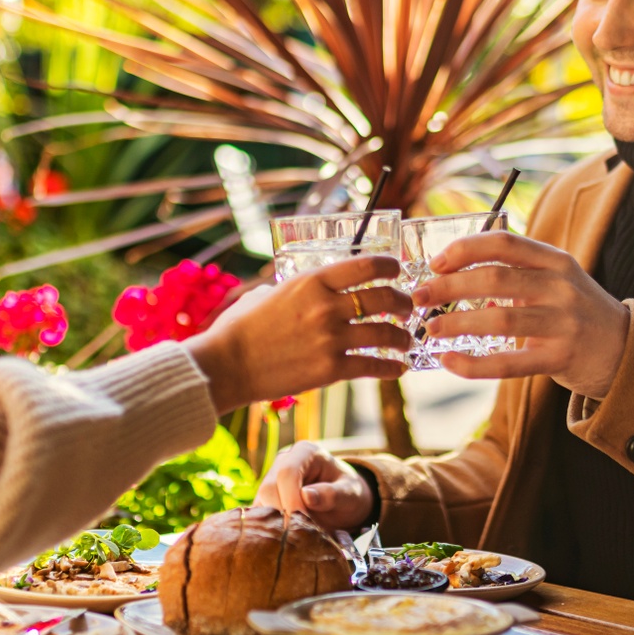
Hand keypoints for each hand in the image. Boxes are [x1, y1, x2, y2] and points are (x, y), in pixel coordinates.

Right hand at [187, 256, 410, 413]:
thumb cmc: (240, 327)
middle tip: (407, 307)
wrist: (226, 364)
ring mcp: (331, 338)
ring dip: (403, 336)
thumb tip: (309, 289)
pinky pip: (373, 366)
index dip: (390, 266)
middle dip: (403, 301)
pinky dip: (392, 367)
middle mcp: (327, 306)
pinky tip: (399, 368)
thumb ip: (295, 288)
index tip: (397, 271)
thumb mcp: (267, 293)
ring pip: (386, 333)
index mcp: (312, 281)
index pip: (366, 265)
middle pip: (384, 297)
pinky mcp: (330, 369)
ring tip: (406, 340)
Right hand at [254, 441, 373, 529]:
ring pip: (260, 504)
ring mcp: (271, 481)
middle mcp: (282, 462)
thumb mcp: (351, 492)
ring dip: (277, 525)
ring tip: (298, 540)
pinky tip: (288, 542)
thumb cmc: (349, 493)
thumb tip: (306, 496)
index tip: (302, 522)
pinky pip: (259, 517)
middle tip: (303, 536)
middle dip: (284, 514)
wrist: (344, 501)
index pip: (287, 473)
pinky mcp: (265, 501)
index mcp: (305, 453)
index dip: (291, 499)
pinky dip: (272, 531)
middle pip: (269, 489)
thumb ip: (333, 494)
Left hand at [412, 232, 630, 398]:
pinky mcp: (560, 358)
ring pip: (498, 319)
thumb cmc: (576, 311)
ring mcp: (563, 323)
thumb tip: (452, 271)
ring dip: (456, 323)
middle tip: (419, 296)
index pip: (505, 243)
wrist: (625, 349)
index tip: (435, 262)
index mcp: (556, 261)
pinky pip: (508, 363)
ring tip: (429, 328)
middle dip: (449, 287)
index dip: (465, 249)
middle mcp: (561, 287)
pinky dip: (473, 364)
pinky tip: (449, 361)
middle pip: (495, 279)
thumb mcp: (557, 279)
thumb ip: (517, 271)